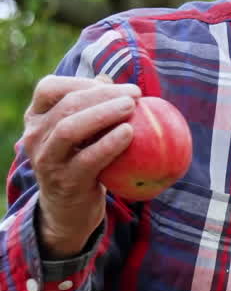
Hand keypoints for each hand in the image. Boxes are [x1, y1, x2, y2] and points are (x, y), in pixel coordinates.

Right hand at [22, 75, 141, 257]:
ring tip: (132, 108)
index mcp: (36, 118)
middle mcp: (35, 137)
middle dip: (103, 95)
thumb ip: (89, 107)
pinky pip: (88, 159)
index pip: (51, 88)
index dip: (83, 81)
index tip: (118, 85)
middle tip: (134, 95)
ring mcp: (47, 160)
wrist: (68, 211)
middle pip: (66, 105)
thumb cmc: (79, 163)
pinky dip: (109, 144)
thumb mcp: (79, 134)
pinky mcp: (66, 182)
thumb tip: (109, 80)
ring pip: (70, 128)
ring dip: (104, 114)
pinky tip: (129, 133)